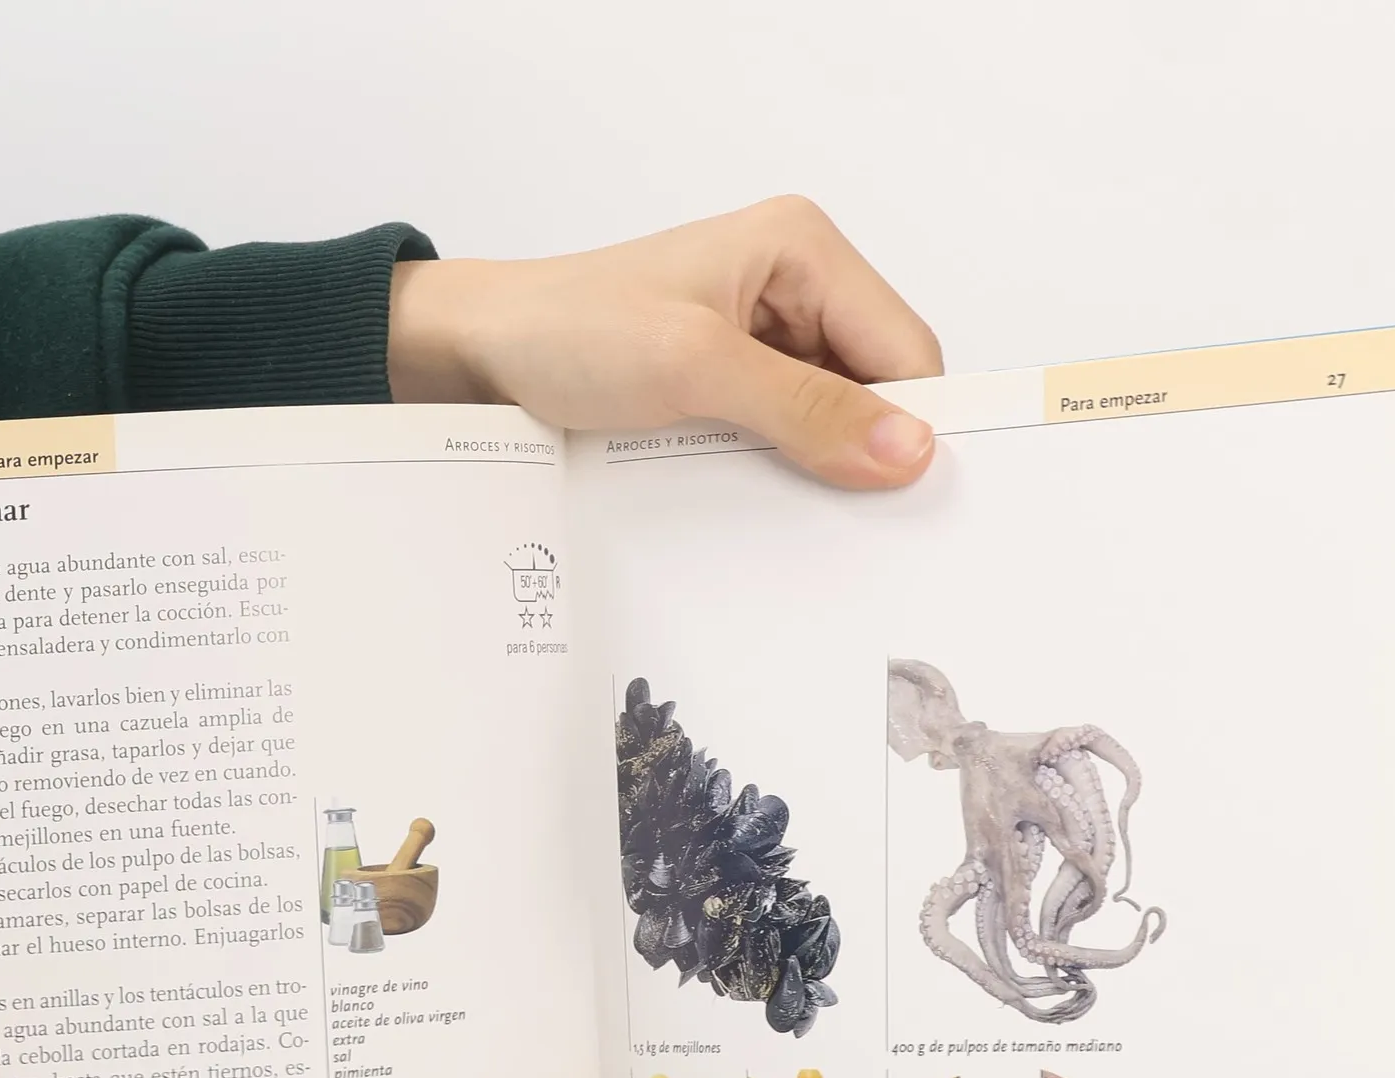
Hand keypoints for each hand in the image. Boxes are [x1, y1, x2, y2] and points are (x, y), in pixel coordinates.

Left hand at [388, 197, 941, 488]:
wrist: (480, 354)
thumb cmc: (568, 331)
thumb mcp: (693, 368)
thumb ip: (803, 408)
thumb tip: (908, 448)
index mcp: (802, 248)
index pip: (906, 348)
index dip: (913, 423)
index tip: (905, 497)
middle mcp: (794, 285)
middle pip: (879, 385)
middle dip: (865, 448)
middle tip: (843, 513)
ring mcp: (765, 337)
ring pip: (835, 418)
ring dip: (818, 465)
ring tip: (783, 499)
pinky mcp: (734, 382)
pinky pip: (788, 435)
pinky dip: (782, 470)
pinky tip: (756, 494)